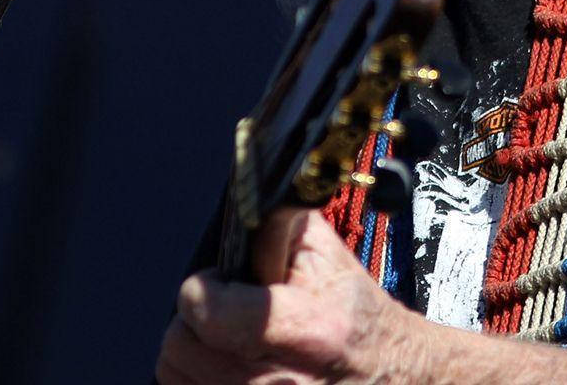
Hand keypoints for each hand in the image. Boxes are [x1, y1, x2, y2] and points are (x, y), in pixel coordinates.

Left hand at [156, 208, 414, 384]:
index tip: (219, 283)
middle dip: (195, 320)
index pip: (204, 309)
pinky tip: (226, 367)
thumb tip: (243, 200)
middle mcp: (275, 379)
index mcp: (300, 329)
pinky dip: (198, 379)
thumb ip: (281, 225)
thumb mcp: (331, 261)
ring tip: (225, 341)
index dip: (205, 287)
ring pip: (176, 375)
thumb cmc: (358, 322)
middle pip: (179, 346)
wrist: (390, 376)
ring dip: (192, 354)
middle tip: (224, 312)